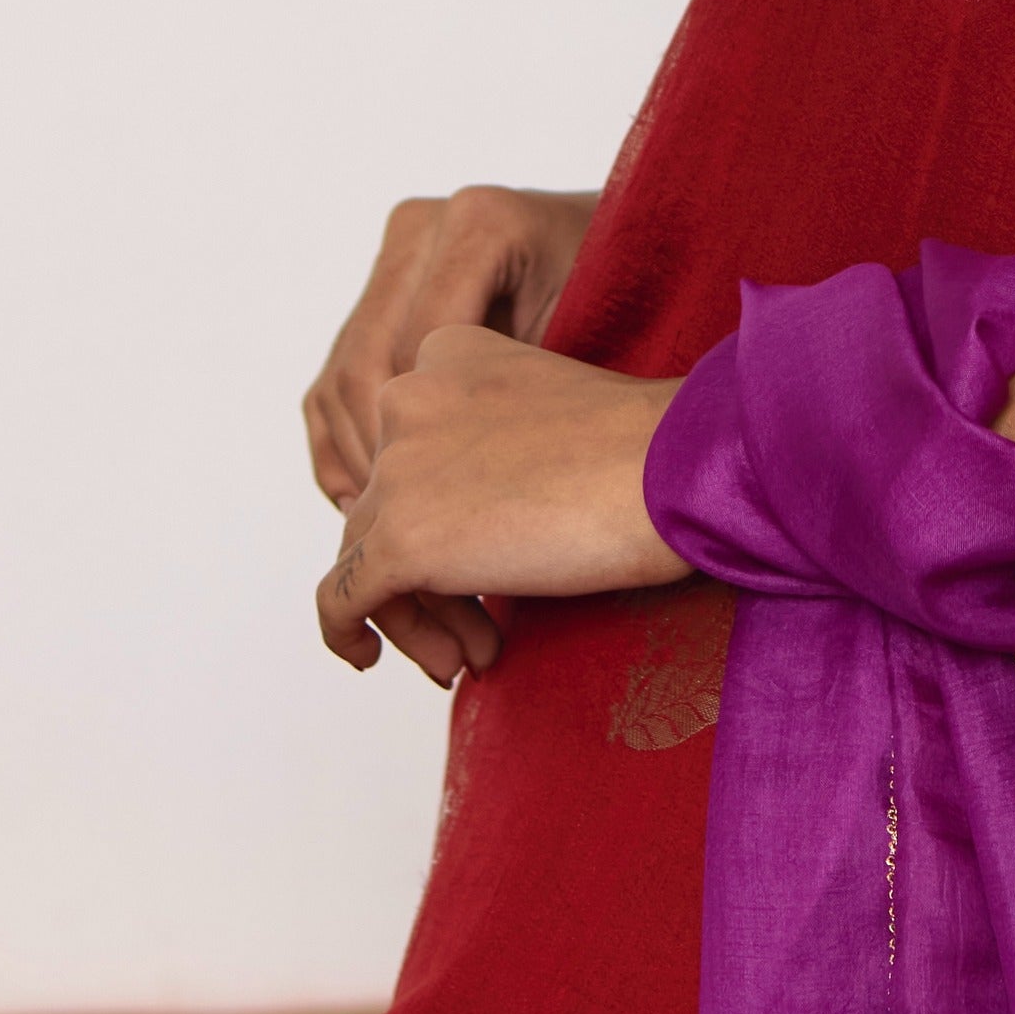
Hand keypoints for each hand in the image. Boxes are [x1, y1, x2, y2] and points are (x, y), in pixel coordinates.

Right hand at [303, 185, 601, 505]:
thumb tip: (460, 486)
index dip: (419, 444)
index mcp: (479, 224)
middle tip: (398, 535)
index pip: (415, 352)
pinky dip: (340, 443)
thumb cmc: (628, 307)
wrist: (628, 260)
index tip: (440, 517)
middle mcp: (423, 228)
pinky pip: (335, 378)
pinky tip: (364, 501)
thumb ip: (529, 391)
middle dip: (377, 461)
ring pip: (340, 377)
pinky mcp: (379, 290)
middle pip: (364, 364)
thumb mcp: (600, 342)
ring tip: (381, 530)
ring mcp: (396, 255)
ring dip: (352, 459)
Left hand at [319, 324, 688, 684]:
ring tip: (473, 656)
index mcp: (444, 353)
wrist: (672, 466)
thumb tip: (465, 530)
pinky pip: (342, 598)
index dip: (444, 515)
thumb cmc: (645, 450)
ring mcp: (399, 468)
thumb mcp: (552, 418)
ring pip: (367, 555)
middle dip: (431, 577)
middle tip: (482, 632)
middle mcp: (405, 399)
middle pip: (387, 505)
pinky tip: (365, 660)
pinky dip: (345, 633)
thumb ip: (493, 450)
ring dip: (417, 616)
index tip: (491, 563)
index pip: (411, 448)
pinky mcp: (402, 537)